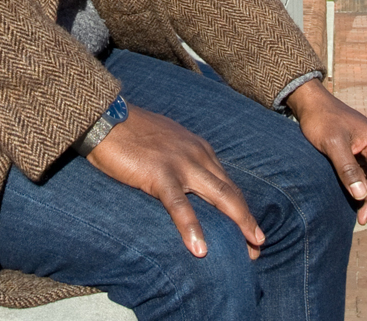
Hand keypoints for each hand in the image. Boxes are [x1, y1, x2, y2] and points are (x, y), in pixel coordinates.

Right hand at [86, 105, 263, 258]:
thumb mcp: (166, 145)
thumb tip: (187, 184)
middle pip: (230, 191)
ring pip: (219, 196)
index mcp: (199, 149)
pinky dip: (192, 227)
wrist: (106, 118)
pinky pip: (179, 205)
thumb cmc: (131, 133)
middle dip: (247, 219)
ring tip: (250, 248)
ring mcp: (181, 163)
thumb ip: (181, 162)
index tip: (250, 230)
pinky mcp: (160, 174)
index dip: (241, 208)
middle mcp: (197, 155)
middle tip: (259, 244)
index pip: (226, 182)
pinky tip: (200, 249)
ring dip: (238, 222)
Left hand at [285, 79, 366, 228]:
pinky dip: (360, 188)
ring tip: (362, 218)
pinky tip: (355, 201)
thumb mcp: (333, 145)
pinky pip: (363, 172)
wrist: (310, 103)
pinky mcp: (356, 149)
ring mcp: (366, 147)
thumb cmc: (321, 121)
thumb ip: (348, 170)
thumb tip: (361, 196)